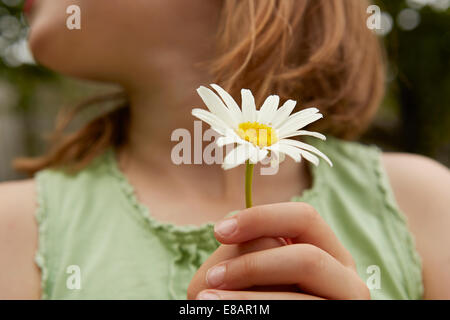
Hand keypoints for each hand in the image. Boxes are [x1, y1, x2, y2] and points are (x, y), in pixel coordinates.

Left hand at [188, 202, 369, 299]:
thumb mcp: (254, 265)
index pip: (304, 218)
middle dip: (254, 265)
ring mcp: (340, 308)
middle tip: (212, 276)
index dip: (260, 218)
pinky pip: (291, 314)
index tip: (219, 232)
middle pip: (307, 258)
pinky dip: (255, 311)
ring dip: (246, 299)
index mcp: (329, 252)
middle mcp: (347, 280)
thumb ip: (252, 244)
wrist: (254, 319)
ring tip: (207, 301)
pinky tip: (226, 313)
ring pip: (297, 299)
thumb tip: (234, 228)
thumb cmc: (253, 295)